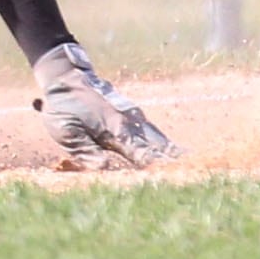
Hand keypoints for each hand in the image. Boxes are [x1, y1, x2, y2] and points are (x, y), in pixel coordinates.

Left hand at [32, 42, 180, 168]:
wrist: (65, 76)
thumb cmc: (63, 106)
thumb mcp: (66, 131)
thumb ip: (86, 152)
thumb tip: (107, 170)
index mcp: (117, 130)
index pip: (144, 156)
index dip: (158, 171)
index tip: (174, 182)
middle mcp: (131, 124)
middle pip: (159, 149)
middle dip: (174, 164)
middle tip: (195, 179)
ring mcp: (134, 117)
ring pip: (160, 140)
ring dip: (174, 155)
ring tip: (194, 169)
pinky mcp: (132, 114)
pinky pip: (154, 132)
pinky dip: (166, 144)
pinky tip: (177, 154)